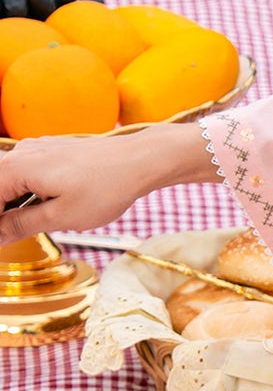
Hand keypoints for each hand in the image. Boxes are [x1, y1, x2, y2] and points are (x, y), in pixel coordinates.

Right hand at [0, 122, 213, 245]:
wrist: (140, 160)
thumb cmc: (106, 187)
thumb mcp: (60, 216)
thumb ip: (20, 225)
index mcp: (15, 168)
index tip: (5, 240)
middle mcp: (20, 152)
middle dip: (3, 217)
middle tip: (12, 238)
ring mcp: (35, 149)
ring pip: (9, 183)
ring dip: (12, 208)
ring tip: (23, 230)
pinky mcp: (50, 152)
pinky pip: (25, 175)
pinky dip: (25, 195)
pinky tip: (39, 212)